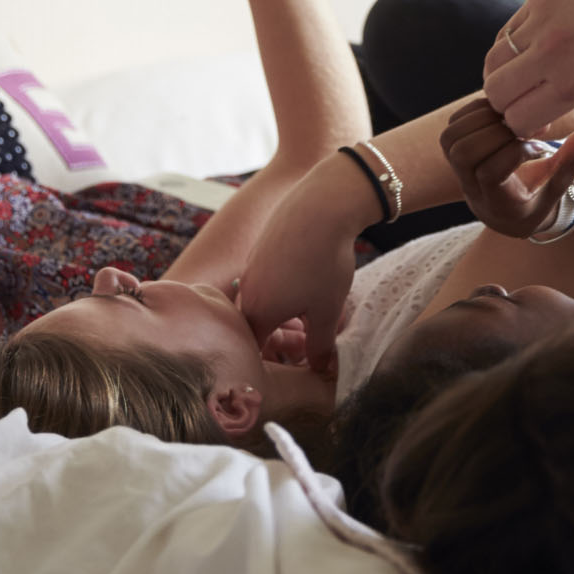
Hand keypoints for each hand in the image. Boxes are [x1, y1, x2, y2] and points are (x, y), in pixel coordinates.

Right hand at [238, 155, 371, 378]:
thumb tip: (320, 369)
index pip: (254, 351)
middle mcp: (246, 289)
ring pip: (264, 300)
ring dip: (286, 312)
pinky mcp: (262, 246)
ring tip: (317, 310)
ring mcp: (252, 265)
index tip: (294, 367)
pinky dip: (285, 287)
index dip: (273, 364)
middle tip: (312, 340)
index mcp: (257, 312)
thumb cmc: (324, 262)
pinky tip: (311, 280)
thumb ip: (319, 346)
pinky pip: (269, 278)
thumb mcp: (327, 312)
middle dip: (282, 339)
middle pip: (257, 326)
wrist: (323, 204)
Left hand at [440, 97, 573, 237]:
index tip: (539, 148)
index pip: (490, 173)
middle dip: (495, 134)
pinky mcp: (451, 150)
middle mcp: (469, 187)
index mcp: (497, 201)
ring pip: (453, 139)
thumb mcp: (563, 182)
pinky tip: (502, 113)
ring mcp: (456, 169)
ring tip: (513, 118)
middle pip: (465, 154)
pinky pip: (453, 125)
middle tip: (522, 127)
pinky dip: (475, 112)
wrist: (505, 211)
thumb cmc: (539, 197)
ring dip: (483, 121)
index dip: (512, 154)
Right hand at [483, 0, 573, 142]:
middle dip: (503, 103)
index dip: (521, 125)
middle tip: (520, 98)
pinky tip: (522, 50)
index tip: (534, 118)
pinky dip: (506, 47)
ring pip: (492, 63)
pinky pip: (503, 34)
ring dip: (499, 75)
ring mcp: (540, 28)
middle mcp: (550, 58)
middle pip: (495, 95)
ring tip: (517, 75)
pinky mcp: (536, 2)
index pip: (518, 120)